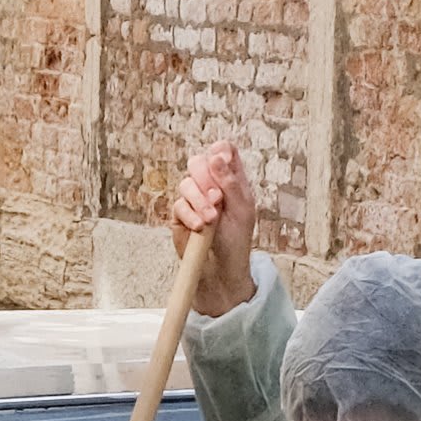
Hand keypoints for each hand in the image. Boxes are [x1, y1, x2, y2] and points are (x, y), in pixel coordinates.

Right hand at [169, 139, 257, 319]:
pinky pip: (179, 205)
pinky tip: (200, 227)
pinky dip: (191, 215)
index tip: (221, 162)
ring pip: (186, 183)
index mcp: (230, 179)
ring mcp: (193, 199)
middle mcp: (210, 185)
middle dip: (206, 178)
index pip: (222, 151)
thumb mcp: (242, 208)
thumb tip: (216, 157)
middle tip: (218, 197)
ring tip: (212, 219)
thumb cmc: (237, 239)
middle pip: (198, 161)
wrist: (222, 269)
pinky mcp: (180, 215)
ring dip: (200, 200)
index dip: (220, 151)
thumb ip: (230, 182)